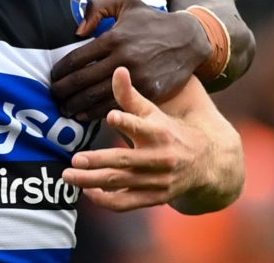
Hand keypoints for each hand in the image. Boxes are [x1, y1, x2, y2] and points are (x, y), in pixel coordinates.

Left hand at [50, 0, 208, 118]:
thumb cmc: (151, 20)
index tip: (52, 78)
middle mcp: (123, 58)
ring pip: (97, 97)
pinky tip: (86, 115)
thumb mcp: (125, 2)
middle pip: (83, 81)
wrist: (188, 38)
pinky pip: (117, 105)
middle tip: (53, 96)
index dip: (60, 71)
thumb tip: (77, 31)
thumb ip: (96, 8)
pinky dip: (98, 113)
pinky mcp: (148, 91)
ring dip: (77, 106)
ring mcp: (136, 77)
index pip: (77, 59)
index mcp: (114, 37)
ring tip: (65, 109)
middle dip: (63, 91)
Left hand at [61, 67, 208, 210]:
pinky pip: (125, 203)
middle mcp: (159, 158)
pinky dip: (104, 200)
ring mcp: (157, 181)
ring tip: (68, 176)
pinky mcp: (153, 198)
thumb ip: (130, 96)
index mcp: (160, 133)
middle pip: (124, 161)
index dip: (128, 122)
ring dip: (92, 181)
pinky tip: (87, 190)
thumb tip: (117, 69)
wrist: (205, 163)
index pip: (143, 127)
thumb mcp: (153, 112)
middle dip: (97, 161)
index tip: (111, 116)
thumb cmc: (169, 131)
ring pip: (121, 184)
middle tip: (74, 160)